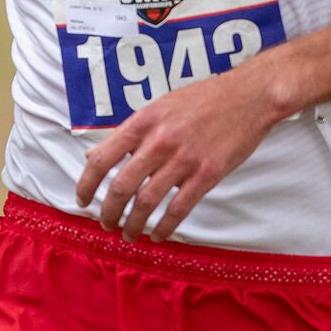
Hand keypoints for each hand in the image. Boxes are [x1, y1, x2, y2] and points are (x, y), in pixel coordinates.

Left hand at [75, 61, 283, 240]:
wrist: (248, 96)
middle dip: (108, 212)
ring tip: (130, 234)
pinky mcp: (207, 174)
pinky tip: (158, 235)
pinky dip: (165, 227)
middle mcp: (159, 141)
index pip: (101, 159)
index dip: (86, 184)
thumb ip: (129, 132)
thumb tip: (95, 155)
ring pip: (147, 202)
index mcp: (143, 122)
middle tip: (106, 223)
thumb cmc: (203, 100)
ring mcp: (184, 159)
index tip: (82, 200)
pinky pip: (179, 208)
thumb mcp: (159, 106)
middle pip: (120, 186)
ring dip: (133, 224)